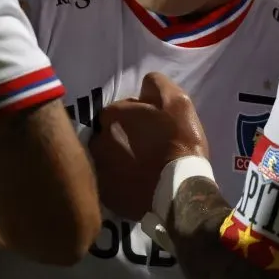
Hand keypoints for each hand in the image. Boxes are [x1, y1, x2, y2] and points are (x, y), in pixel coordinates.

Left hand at [89, 72, 207, 220]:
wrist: (180, 192)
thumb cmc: (179, 142)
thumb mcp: (177, 102)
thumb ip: (157, 85)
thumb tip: (144, 83)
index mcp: (112, 116)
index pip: (118, 110)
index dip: (135, 116)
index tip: (151, 126)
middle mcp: (98, 141)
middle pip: (108, 134)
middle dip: (122, 137)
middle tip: (145, 147)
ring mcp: (99, 169)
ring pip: (106, 158)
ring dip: (119, 159)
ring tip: (141, 168)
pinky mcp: (104, 195)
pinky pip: (109, 183)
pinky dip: (120, 182)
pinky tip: (137, 185)